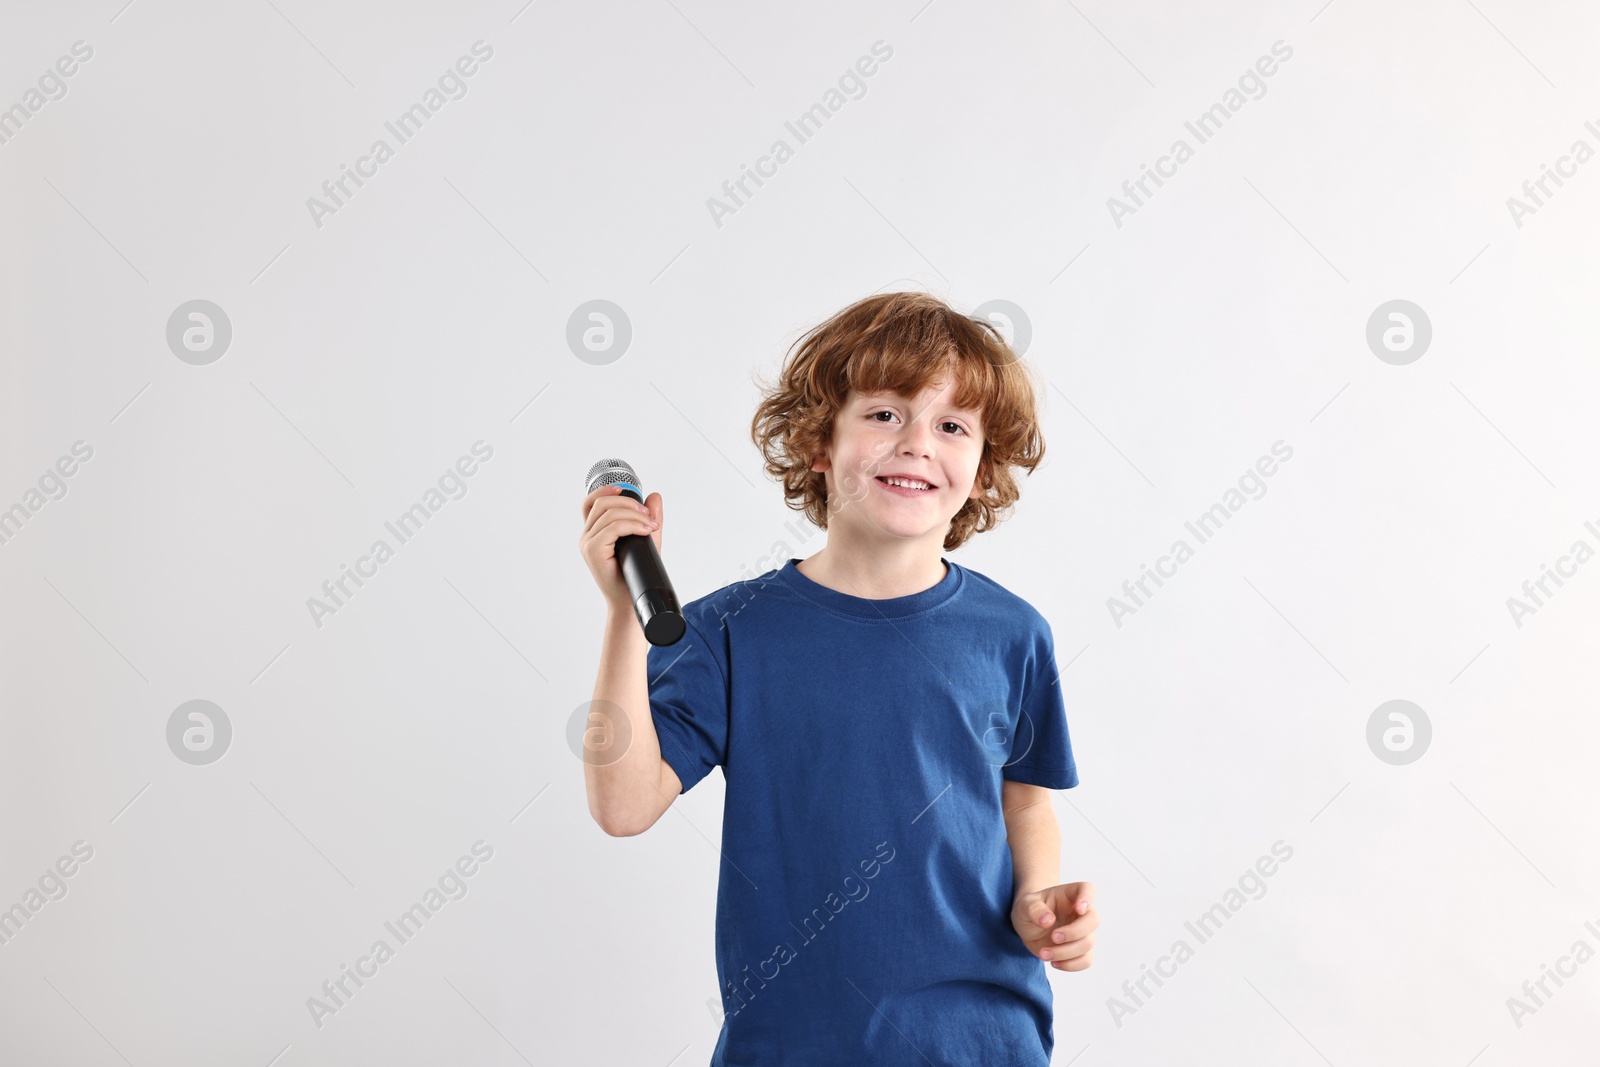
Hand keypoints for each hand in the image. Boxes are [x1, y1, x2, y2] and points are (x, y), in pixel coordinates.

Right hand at [579, 485, 662, 611]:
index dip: (605, 491)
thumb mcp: (645, 540)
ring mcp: (588, 543)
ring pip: (609, 514)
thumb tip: (654, 496)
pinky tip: (646, 530)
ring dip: (634, 515)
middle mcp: (587, 536)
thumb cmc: (634, 574)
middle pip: (602, 504)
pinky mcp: (593, 551)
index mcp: (594, 532)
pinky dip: (632, 525)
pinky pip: (612, 528)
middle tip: (649, 515)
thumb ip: (648, 519)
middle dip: (629, 504)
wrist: (629, 601)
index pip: (591, 503)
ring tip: (651, 524)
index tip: (624, 489)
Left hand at [1011, 881, 1096, 970]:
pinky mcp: (1080, 950)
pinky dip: (1071, 965)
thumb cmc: (1029, 909)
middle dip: (1074, 932)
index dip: (1087, 898)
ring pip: (1088, 943)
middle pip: (1093, 920)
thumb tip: (1048, 920)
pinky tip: (1054, 963)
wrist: (1028, 926)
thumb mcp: (1024, 905)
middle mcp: (1082, 912)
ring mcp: (1083, 932)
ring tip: (1043, 953)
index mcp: (1070, 894)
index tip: (1079, 908)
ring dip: (1066, 952)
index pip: (1087, 889)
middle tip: (1053, 937)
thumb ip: (1034, 909)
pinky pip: (1086, 960)